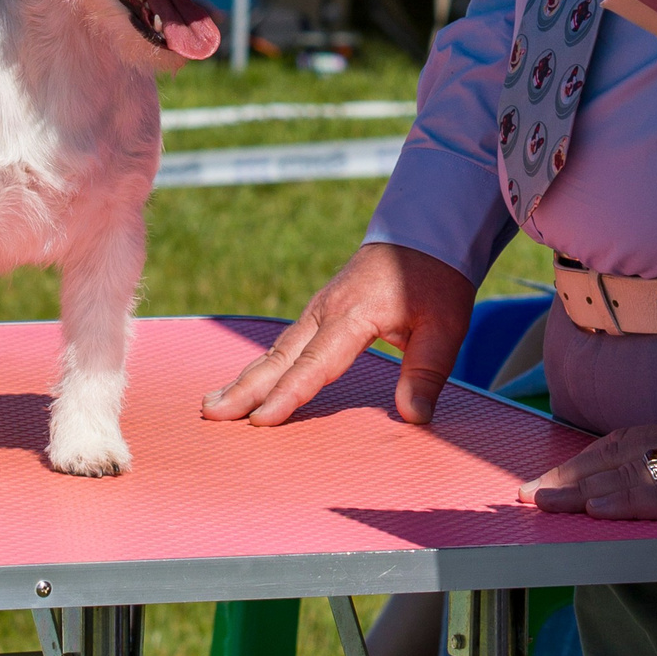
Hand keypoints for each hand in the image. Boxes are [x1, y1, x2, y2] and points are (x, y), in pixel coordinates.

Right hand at [201, 243, 475, 426]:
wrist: (424, 234)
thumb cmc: (436, 280)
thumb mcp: (445, 326)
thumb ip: (426, 372)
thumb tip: (413, 418)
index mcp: (353, 315)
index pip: (315, 364)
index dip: (288, 395)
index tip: (260, 420)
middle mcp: (325, 312)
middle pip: (280, 357)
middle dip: (245, 388)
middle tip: (211, 413)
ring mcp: (318, 309)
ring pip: (275, 350)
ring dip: (245, 378)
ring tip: (213, 404)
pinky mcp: (320, 311)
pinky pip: (284, 343)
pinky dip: (261, 366)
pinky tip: (246, 382)